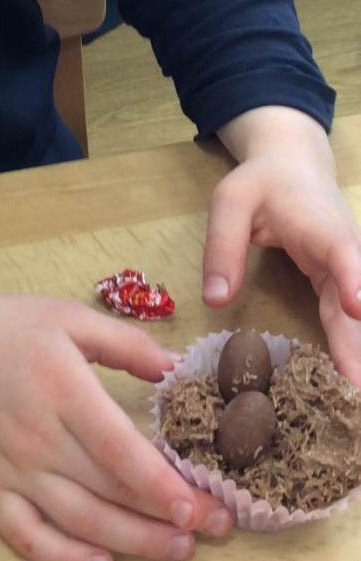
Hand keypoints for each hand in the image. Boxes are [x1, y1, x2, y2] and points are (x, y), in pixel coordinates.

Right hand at [0, 275, 232, 560]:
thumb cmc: (8, 326)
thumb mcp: (70, 317)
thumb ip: (127, 343)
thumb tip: (179, 368)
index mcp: (62, 388)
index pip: (119, 451)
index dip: (162, 486)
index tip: (202, 506)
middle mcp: (37, 436)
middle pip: (108, 493)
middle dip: (167, 518)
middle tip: (214, 528)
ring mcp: (11, 468)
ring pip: (78, 522)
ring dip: (132, 543)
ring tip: (177, 549)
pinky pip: (27, 536)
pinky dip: (65, 559)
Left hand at [209, 108, 360, 383]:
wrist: (294, 165)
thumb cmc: (262, 182)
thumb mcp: (231, 202)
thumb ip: (223, 247)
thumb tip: (215, 301)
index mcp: (319, 225)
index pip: (342, 253)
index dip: (354, 280)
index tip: (358, 308)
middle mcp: (344, 251)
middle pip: (355, 300)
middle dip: (357, 342)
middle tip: (354, 387)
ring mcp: (348, 271)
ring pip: (355, 317)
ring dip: (355, 353)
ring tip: (352, 394)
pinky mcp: (341, 285)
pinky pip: (347, 320)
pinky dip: (349, 348)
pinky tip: (347, 379)